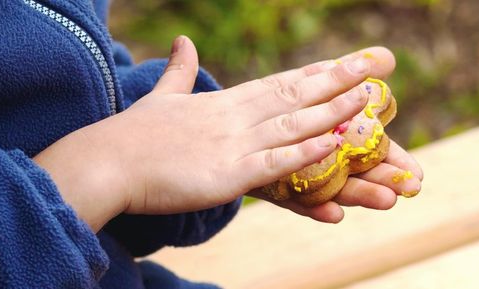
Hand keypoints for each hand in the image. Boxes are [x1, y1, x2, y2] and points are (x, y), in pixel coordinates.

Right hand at [34, 36, 402, 230]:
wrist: (107, 162)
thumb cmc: (133, 134)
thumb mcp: (164, 96)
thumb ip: (179, 70)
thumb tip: (182, 41)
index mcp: (226, 102)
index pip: (280, 83)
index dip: (315, 74)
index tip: (343, 64)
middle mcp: (237, 117)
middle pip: (296, 95)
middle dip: (336, 82)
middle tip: (372, 70)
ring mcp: (235, 143)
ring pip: (294, 124)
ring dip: (331, 111)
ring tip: (365, 100)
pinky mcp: (228, 174)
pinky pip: (275, 161)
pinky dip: (305, 152)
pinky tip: (333, 144)